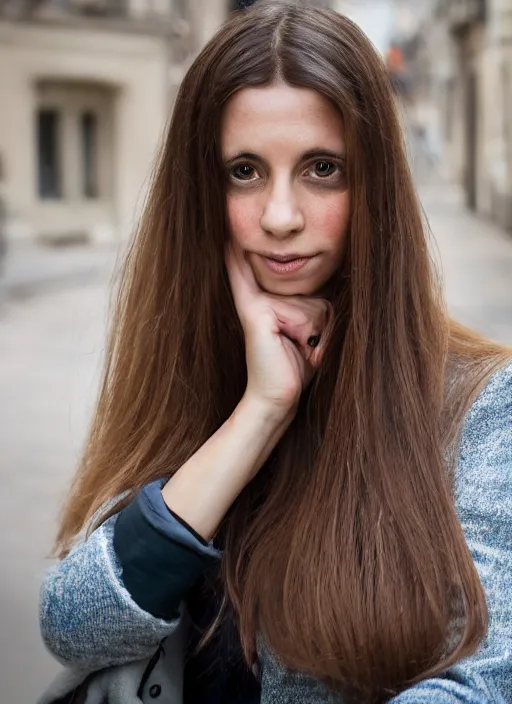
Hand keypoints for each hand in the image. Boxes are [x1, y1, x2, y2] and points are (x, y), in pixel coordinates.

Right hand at [226, 243, 330, 417]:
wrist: (279, 398)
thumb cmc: (298, 367)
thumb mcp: (314, 330)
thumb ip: (318, 306)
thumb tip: (331, 288)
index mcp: (268, 297)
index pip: (286, 271)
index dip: (278, 253)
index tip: (250, 233)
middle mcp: (259, 294)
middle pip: (316, 295)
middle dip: (322, 324)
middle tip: (304, 349)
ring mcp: (256, 301)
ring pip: (314, 307)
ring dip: (318, 335)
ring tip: (299, 352)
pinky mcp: (256, 312)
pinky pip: (304, 315)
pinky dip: (311, 334)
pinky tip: (292, 341)